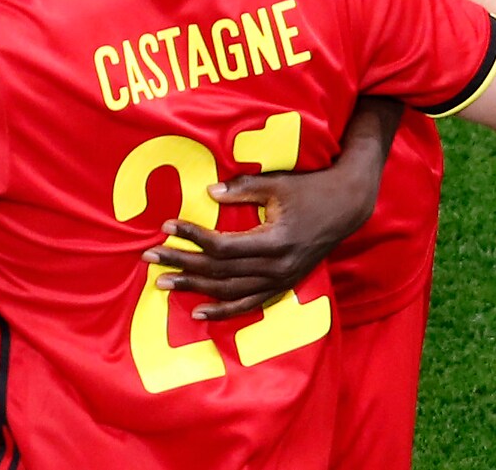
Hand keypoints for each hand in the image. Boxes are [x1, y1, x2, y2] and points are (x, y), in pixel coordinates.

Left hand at [141, 155, 383, 320]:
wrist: (346, 207)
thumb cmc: (310, 189)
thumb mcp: (276, 183)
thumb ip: (242, 190)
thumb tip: (208, 194)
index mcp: (275, 242)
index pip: (223, 246)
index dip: (193, 236)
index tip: (167, 225)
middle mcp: (277, 268)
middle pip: (220, 271)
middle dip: (182, 263)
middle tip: (149, 257)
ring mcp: (281, 281)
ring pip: (230, 292)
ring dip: (194, 288)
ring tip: (163, 282)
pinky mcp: (284, 286)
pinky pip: (250, 304)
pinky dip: (223, 310)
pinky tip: (198, 311)